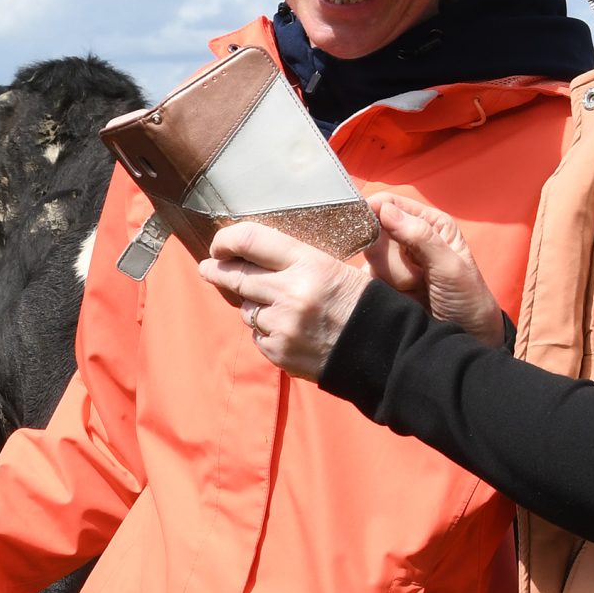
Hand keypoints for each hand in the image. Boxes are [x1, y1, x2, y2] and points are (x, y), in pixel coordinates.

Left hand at [195, 222, 372, 379]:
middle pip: (236, 276)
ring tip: (280, 307)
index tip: (218, 245)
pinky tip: (289, 330)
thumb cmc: (361, 303)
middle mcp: (291, 292)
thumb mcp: (335, 267)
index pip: (251, 240)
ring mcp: (282, 324)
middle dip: (217, 271)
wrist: (384, 352)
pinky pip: (256, 334)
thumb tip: (250, 254)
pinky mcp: (278, 351)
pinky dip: (265, 330)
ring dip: (253, 305)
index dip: (226, 241)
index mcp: (309, 263)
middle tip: (209, 267)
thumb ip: (294, 261)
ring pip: (246, 308)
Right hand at [368, 194, 503, 346]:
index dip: (372, 210)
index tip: (363, 225)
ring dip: (389, 278)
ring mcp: (394, 264)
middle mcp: (408, 239)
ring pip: (370, 261)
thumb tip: (385, 210)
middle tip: (414, 276)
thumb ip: (420, 237)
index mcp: (429, 224)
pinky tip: (400, 300)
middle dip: (388, 257)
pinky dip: (378, 292)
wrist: (467, 340)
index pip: (390, 204)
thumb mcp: (450, 267)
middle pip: (374, 233)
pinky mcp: (382, 286)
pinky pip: (364, 282)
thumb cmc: (468, 300)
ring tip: (414, 290)